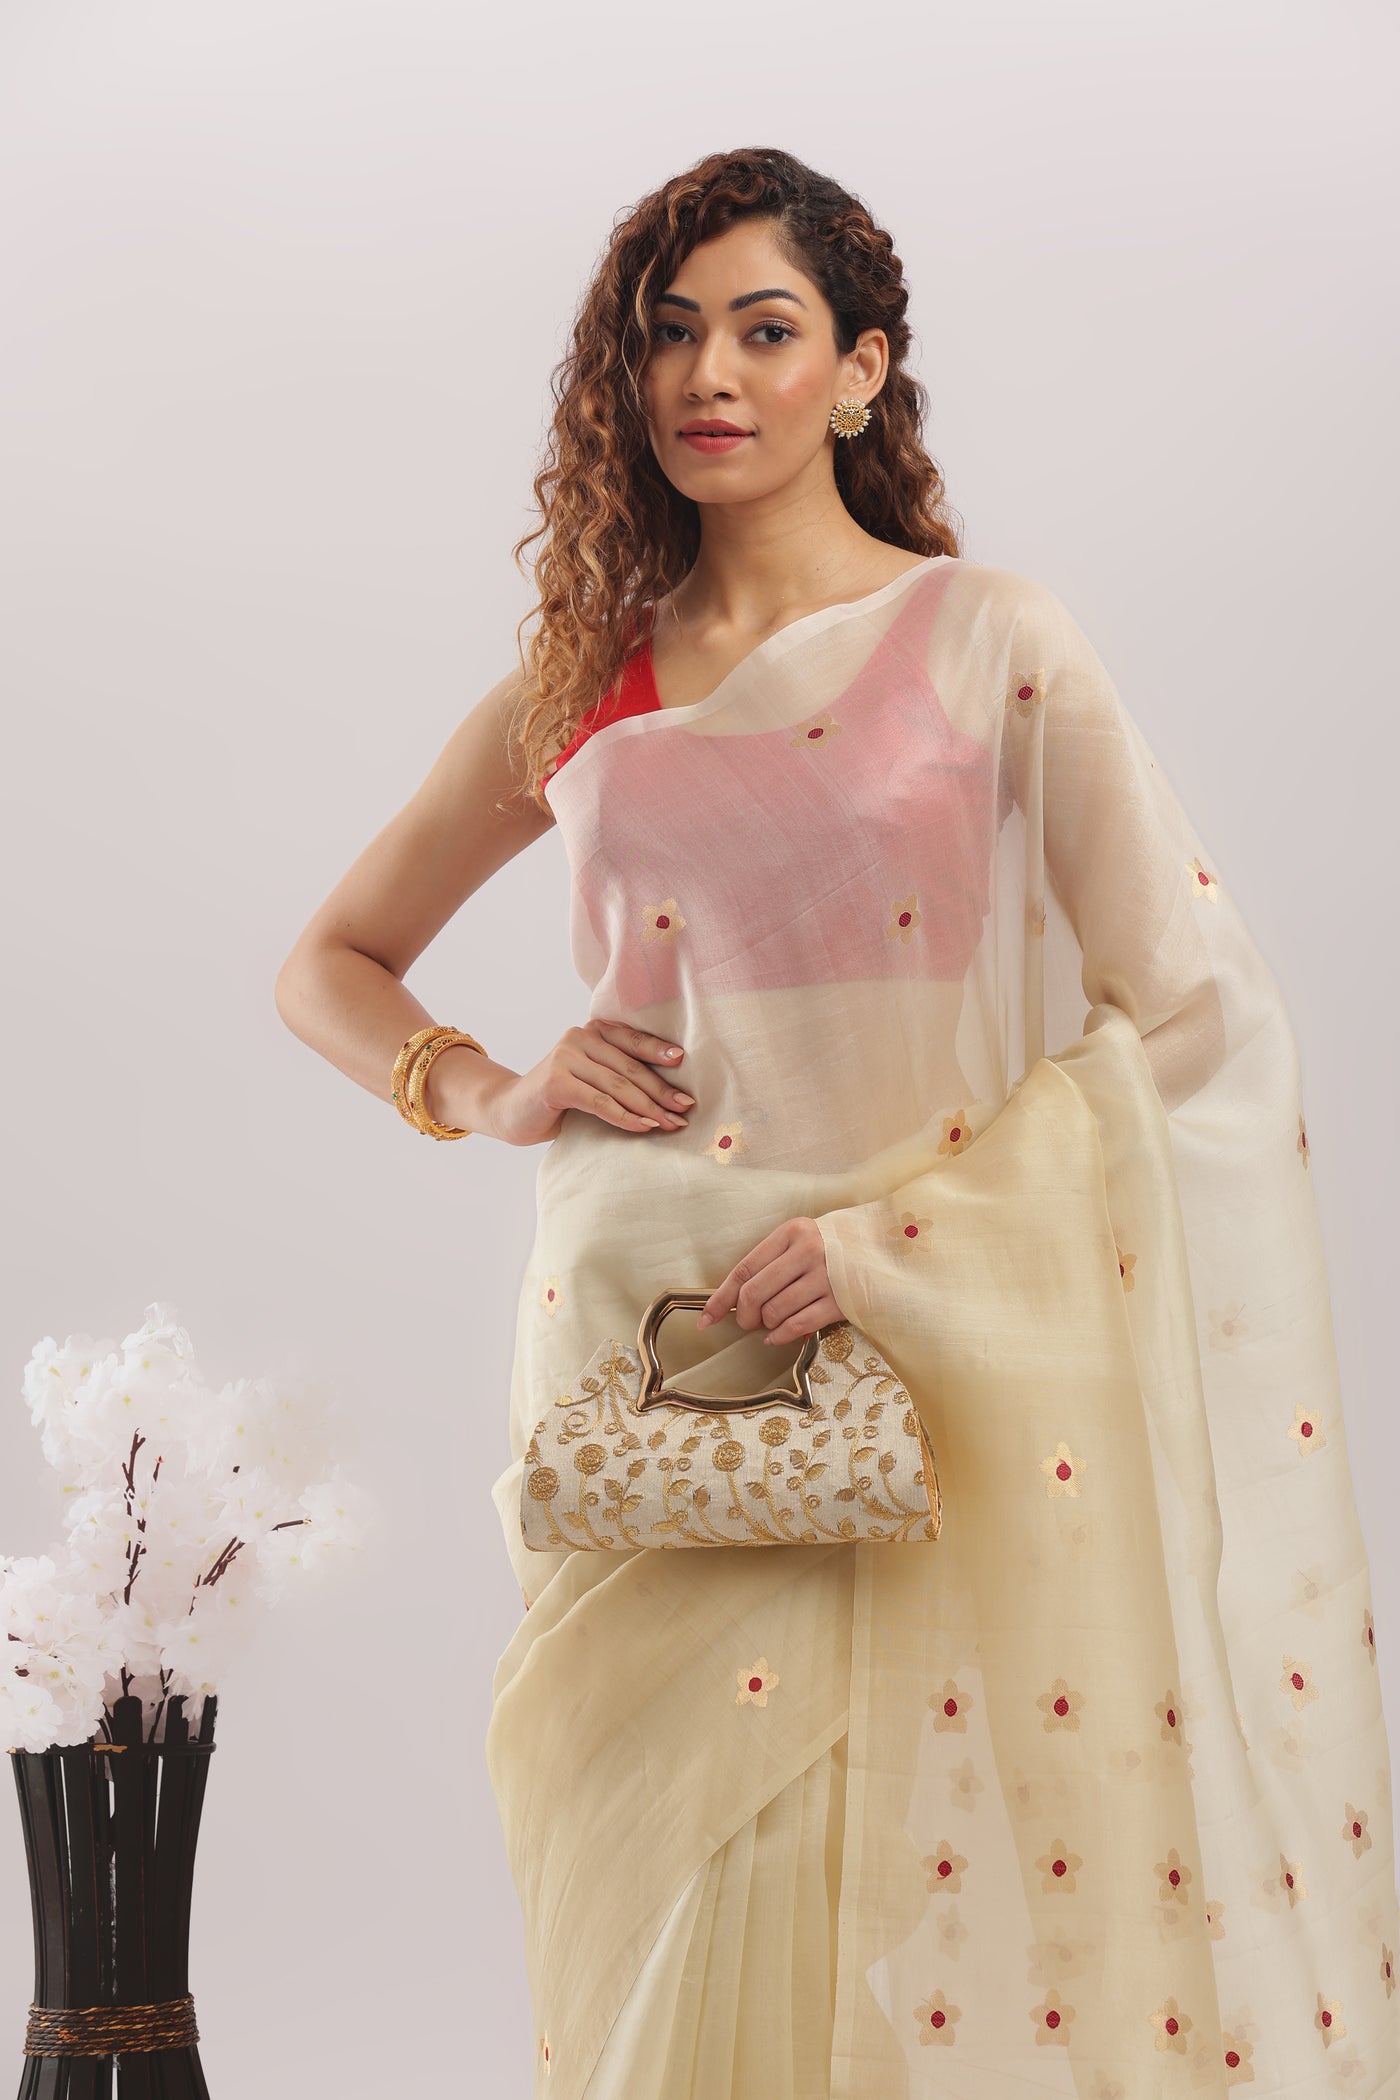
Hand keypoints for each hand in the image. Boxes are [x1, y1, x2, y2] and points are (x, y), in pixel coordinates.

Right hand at [488, 1019, 693, 1147]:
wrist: (509, 1111)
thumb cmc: (559, 1099)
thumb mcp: (591, 1080)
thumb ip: (617, 1075)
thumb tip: (670, 1094)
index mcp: (592, 1031)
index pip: (634, 1041)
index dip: (660, 1053)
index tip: (686, 1068)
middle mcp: (579, 1037)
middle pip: (630, 1067)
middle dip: (661, 1091)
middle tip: (685, 1109)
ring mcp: (565, 1057)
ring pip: (618, 1085)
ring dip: (648, 1107)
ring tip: (670, 1124)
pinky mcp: (556, 1082)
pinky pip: (599, 1102)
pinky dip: (624, 1116)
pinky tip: (642, 1127)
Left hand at [696, 1216, 844, 1346]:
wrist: (882, 1247)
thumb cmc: (831, 1246)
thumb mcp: (800, 1240)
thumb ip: (769, 1262)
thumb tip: (734, 1300)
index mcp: (792, 1233)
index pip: (744, 1269)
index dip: (721, 1298)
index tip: (706, 1318)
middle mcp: (808, 1251)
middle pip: (755, 1294)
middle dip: (743, 1316)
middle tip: (747, 1321)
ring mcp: (826, 1277)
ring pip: (775, 1312)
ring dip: (765, 1325)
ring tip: (770, 1323)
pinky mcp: (841, 1301)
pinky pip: (798, 1326)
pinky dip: (780, 1336)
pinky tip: (777, 1336)